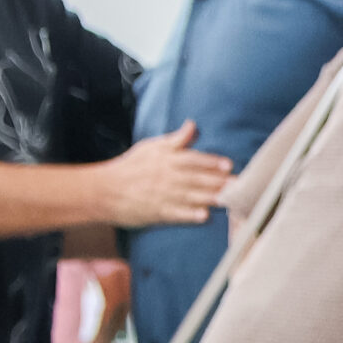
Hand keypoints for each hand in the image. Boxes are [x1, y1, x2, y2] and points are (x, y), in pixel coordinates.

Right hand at [96, 120, 230, 226]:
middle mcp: (167, 176)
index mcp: (166, 160)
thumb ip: (176, 139)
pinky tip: (204, 217)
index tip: (228, 165)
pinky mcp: (157, 212)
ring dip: (210, 197)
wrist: (103, 190)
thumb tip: (193, 125)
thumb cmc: (130, 167)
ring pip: (191, 196)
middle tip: (240, 185)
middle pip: (196, 178)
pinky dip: (189, 215)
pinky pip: (175, 214)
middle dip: (218, 181)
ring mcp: (162, 195)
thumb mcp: (151, 147)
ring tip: (229, 200)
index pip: (193, 159)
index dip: (211, 162)